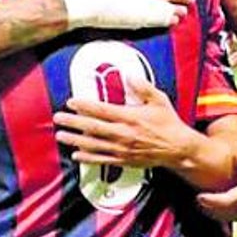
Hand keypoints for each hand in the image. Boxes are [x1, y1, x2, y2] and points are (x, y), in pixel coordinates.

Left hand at [53, 77, 195, 168]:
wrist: (178, 148)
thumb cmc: (168, 123)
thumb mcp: (159, 100)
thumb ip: (143, 87)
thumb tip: (130, 76)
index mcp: (130, 117)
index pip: (101, 110)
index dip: (84, 106)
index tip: (72, 102)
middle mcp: (123, 133)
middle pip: (92, 127)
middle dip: (73, 122)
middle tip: (58, 118)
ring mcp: (122, 148)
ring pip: (93, 144)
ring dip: (75, 140)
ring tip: (61, 136)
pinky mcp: (124, 160)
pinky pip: (101, 159)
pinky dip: (88, 158)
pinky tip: (77, 155)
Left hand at [196, 142, 236, 221]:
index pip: (223, 201)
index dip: (208, 201)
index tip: (199, 195)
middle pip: (220, 213)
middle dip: (207, 207)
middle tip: (197, 198)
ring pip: (226, 218)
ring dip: (215, 212)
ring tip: (205, 202)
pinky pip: (234, 218)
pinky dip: (225, 214)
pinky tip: (222, 206)